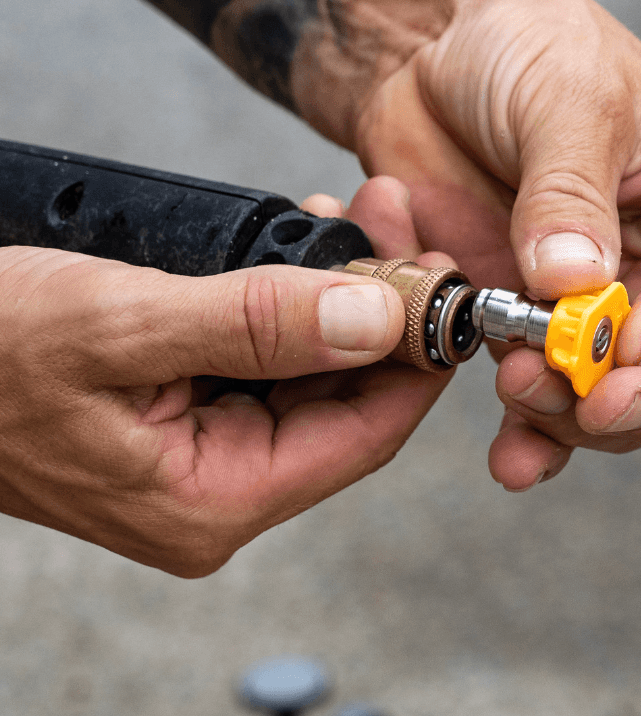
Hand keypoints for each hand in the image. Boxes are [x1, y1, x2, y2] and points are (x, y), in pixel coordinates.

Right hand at [0, 179, 452, 574]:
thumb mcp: (122, 326)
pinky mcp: (182, 417)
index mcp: (214, 501)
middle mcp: (217, 490)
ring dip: (338, 293)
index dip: (417, 355)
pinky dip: (290, 302)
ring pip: (308, 372)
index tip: (443, 280)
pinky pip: (263, 360)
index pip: (365, 433)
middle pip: (344, 397)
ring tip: (356, 215)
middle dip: (380, 306)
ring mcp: (199, 456)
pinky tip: (304, 243)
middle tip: (396, 219)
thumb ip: (259, 324)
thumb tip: (381, 318)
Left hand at [294, 0, 640, 490]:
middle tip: (594, 403)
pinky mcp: (533, 327)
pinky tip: (511, 457)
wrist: (425, 53)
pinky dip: (533, 436)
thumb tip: (577, 288)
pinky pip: (549, 402)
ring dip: (581, 419)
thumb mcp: (564, 93)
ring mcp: (603, 305)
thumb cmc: (522, 43)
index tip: (635, 338)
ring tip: (519, 393)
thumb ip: (572, 194)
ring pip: (626, 398)